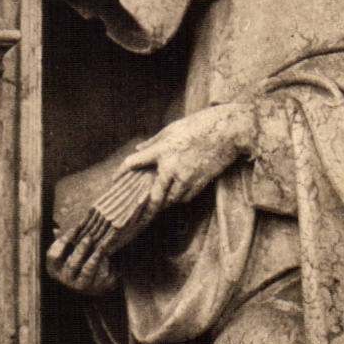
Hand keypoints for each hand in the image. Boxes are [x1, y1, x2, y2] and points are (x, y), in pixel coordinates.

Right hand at [46, 221, 120, 294]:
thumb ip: (64, 240)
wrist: (93, 279)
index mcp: (54, 269)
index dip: (63, 241)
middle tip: (89, 237)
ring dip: (94, 258)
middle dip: (81, 250)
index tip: (75, 228)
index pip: (53, 255)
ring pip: (87, 271)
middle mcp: (65, 279)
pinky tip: (108, 255)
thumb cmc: (77, 259)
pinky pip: (100, 275)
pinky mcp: (96, 287)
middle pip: (71, 264)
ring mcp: (80, 285)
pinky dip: (104, 264)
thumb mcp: (68, 249)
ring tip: (100, 248)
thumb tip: (56, 230)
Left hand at [118, 103, 251, 213]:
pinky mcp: (200, 182)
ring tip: (158, 204)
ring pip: (171, 199)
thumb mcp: (172, 129)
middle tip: (140, 218)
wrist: (229, 130)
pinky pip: (185, 196)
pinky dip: (179, 197)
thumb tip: (139, 149)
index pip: (134, 162)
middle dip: (147, 209)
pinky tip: (176, 195)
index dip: (121, 171)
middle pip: (155, 196)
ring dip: (164, 202)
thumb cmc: (199, 126)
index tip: (114, 180)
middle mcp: (172, 167)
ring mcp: (187, 177)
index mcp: (162, 150)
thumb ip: (154, 141)